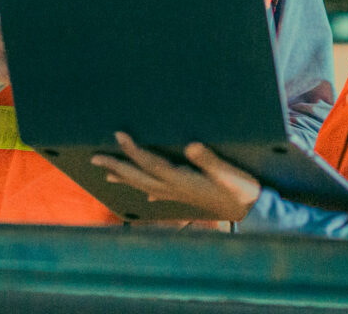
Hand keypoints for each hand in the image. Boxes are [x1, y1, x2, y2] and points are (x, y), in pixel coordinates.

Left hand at [91, 132, 260, 221]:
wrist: (253, 213)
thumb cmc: (242, 190)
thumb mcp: (229, 173)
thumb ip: (209, 159)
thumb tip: (191, 145)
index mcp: (182, 180)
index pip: (151, 163)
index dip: (133, 149)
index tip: (118, 134)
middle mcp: (175, 189)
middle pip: (139, 177)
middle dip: (116, 166)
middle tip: (94, 158)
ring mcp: (179, 195)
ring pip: (145, 186)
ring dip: (125, 178)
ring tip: (106, 174)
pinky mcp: (187, 197)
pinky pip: (158, 193)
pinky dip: (146, 190)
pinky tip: (144, 194)